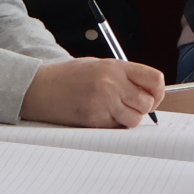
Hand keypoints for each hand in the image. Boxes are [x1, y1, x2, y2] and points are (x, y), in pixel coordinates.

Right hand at [21, 57, 166, 128]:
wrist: (36, 88)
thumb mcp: (96, 66)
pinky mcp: (94, 118)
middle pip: (147, 102)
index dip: (157, 92)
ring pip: (134, 119)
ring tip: (112, 113)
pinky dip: (111, 125)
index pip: (154, 80)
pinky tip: (97, 116)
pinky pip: (115, 127)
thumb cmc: (64, 77)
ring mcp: (103, 102)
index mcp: (115, 67)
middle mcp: (112, 83)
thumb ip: (121, 76)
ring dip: (127, 119)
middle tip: (129, 107)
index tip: (151, 97)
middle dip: (141, 108)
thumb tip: (144, 92)